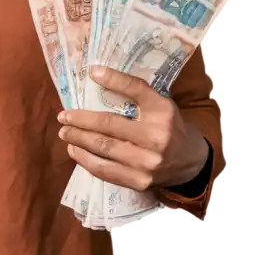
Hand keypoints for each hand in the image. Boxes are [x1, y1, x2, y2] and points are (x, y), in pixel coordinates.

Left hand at [56, 66, 208, 192]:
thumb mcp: (160, 104)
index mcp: (163, 112)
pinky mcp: (140, 182)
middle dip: (81, 121)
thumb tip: (96, 74)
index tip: (91, 72)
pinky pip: (105, 171)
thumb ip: (134, 93)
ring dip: (78, 140)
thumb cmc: (168, 127)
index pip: (135, 90)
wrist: (191, 162)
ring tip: (65, 133)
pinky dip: (86, 160)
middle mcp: (156, 137)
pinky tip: (75, 151)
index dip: (113, 79)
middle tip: (63, 116)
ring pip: (103, 149)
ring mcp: (148, 163)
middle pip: (109, 125)